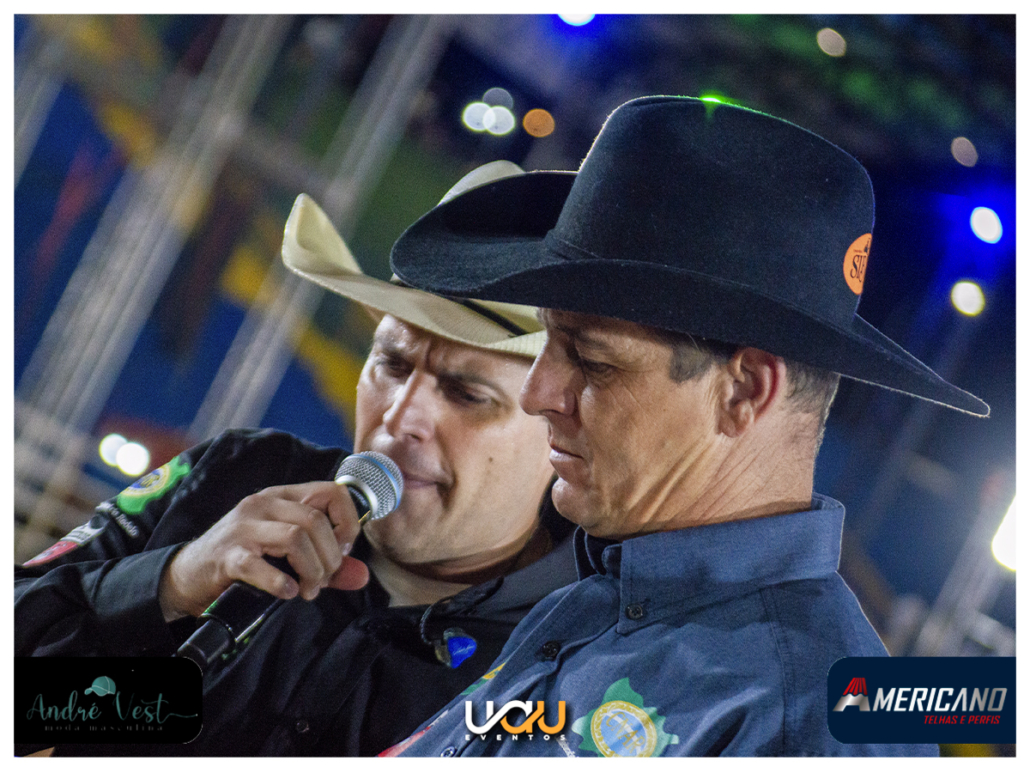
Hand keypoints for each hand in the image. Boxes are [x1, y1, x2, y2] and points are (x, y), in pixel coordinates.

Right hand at [159, 481, 369, 620]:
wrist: (187, 577)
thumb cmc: (245, 562)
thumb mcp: (289, 557)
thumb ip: (327, 564)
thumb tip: (363, 576)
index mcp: (281, 498)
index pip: (331, 491)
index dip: (348, 521)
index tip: (344, 549)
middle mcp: (262, 505)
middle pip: (316, 520)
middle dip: (330, 557)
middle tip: (323, 581)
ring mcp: (243, 528)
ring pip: (296, 537)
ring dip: (312, 571)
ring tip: (307, 590)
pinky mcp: (228, 556)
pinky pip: (262, 566)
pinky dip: (281, 583)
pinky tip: (286, 593)